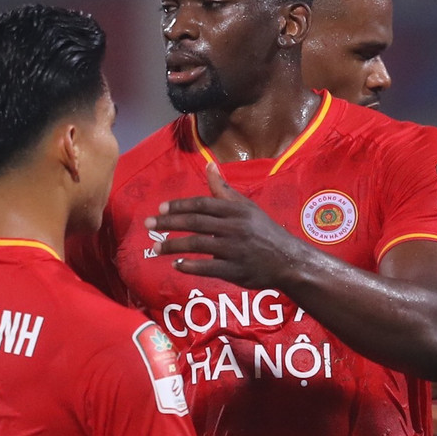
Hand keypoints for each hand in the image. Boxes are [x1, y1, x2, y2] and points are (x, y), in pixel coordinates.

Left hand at [146, 163, 306, 288]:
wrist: (288, 260)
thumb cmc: (263, 231)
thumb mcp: (247, 207)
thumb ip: (224, 189)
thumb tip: (209, 165)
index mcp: (236, 210)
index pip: (202, 204)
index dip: (180, 206)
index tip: (160, 209)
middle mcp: (234, 227)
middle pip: (196, 223)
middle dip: (169, 224)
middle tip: (148, 225)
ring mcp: (235, 249)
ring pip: (198, 245)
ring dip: (173, 246)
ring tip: (155, 248)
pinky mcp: (235, 270)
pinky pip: (208, 267)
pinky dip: (190, 266)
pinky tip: (176, 265)